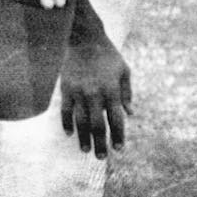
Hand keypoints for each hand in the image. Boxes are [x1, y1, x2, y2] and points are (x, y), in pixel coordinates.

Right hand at [60, 31, 132, 159]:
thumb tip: (130, 114)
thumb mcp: (124, 70)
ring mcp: (79, 92)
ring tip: (85, 150)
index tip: (119, 149)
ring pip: (80, 121)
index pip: (116, 119)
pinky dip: (67, 123)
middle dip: (100, 143)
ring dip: (83, 138)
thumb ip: (127, 93)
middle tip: (102, 158)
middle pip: (97, 125)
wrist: (84, 38)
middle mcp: (95, 94)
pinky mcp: (66, 88)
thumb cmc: (108, 54)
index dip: (118, 136)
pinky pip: (65, 110)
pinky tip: (69, 134)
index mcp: (111, 91)